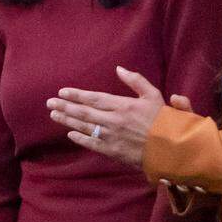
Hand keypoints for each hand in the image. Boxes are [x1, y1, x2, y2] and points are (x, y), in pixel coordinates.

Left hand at [47, 66, 173, 166]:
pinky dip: (80, 139)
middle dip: (65, 106)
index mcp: (123, 105)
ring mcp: (111, 137)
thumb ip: (136, 81)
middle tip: (50, 103)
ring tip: (54, 114)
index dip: (77, 95)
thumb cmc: (165, 120)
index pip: (94, 98)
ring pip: (84, 127)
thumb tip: (119, 69)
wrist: (172, 148)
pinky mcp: (113, 152)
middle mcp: (113, 120)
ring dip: (67, 120)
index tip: (62, 91)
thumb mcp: (154, 95)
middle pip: (84, 112)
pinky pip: (92, 144)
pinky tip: (70, 134)